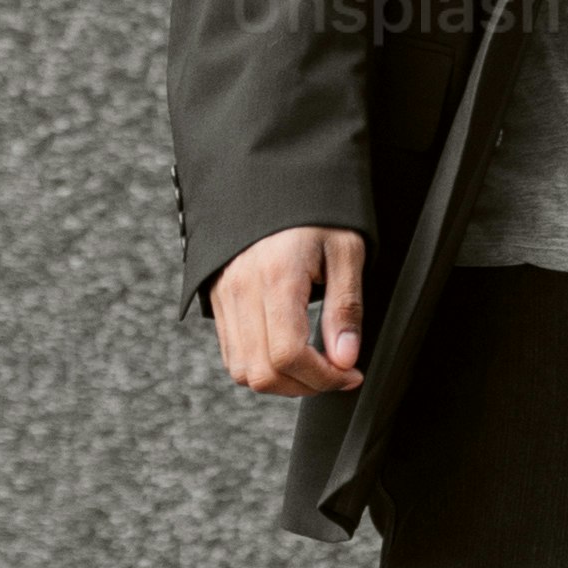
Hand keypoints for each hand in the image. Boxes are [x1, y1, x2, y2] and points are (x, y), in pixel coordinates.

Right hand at [211, 223, 367, 396]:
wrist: (270, 181)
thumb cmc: (315, 210)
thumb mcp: (346, 250)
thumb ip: (345, 307)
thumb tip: (344, 359)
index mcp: (276, 276)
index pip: (288, 354)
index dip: (323, 378)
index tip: (350, 373)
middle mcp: (241, 290)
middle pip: (262, 372)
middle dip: (305, 386)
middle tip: (337, 373)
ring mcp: (224, 296)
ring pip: (242, 371)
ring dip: (282, 381)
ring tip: (314, 367)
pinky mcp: (218, 299)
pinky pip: (232, 354)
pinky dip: (261, 366)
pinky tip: (289, 352)